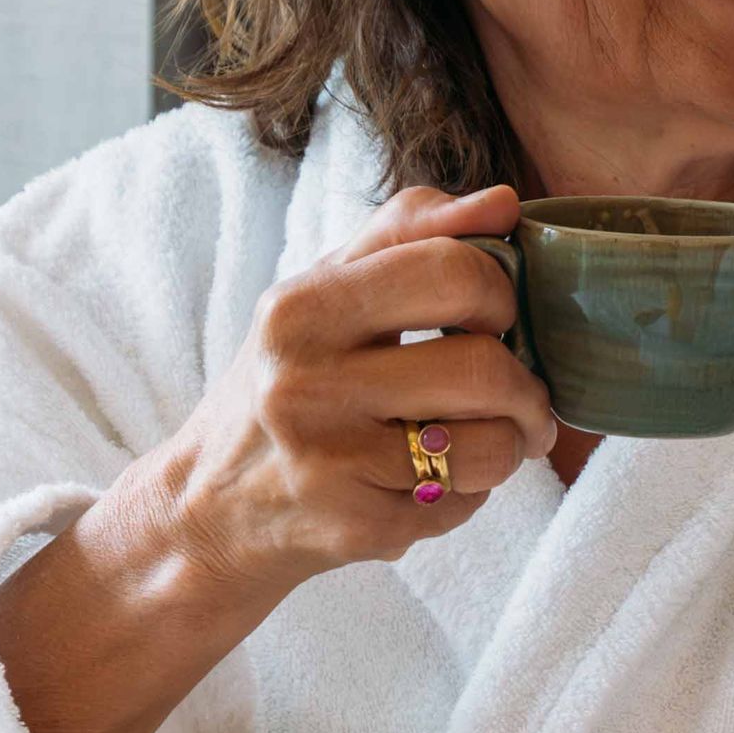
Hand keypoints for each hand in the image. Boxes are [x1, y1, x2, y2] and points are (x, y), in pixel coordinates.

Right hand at [145, 184, 556, 590]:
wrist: (209, 505)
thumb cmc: (283, 381)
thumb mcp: (321, 290)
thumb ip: (407, 233)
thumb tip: (503, 203)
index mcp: (300, 309)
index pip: (453, 272)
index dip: (499, 293)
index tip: (492, 317)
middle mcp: (304, 386)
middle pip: (483, 368)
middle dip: (523, 383)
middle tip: (517, 392)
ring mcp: (329, 464)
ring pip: (490, 446)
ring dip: (510, 443)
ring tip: (488, 437)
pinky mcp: (356, 528)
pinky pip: (466, 503)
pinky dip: (469, 491)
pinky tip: (431, 481)